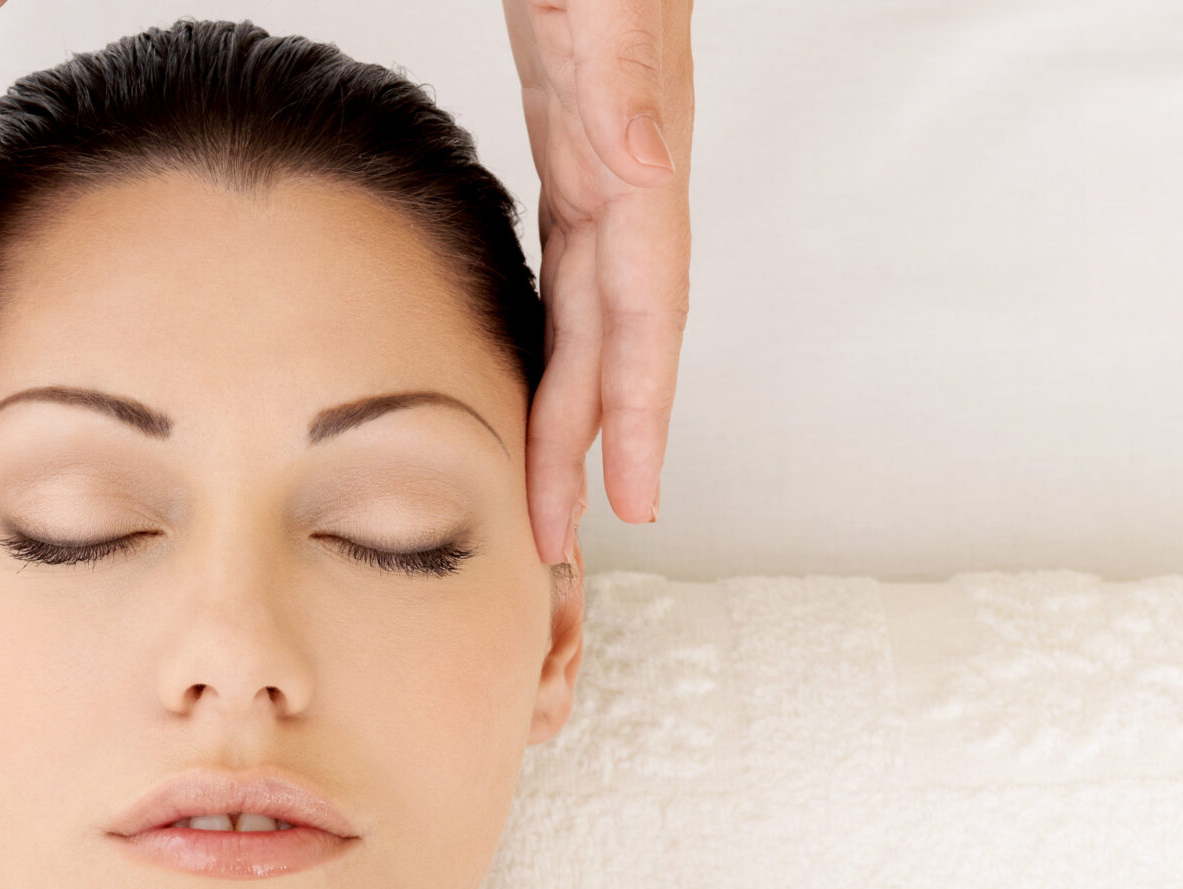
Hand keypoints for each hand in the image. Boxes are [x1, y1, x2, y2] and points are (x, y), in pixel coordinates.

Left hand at [501, 0, 694, 560]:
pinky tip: (539, 377)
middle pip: (616, 339)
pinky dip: (559, 336)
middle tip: (559, 541)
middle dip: (591, 445)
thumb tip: (632, 171)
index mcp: (638, 160)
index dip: (636, 411)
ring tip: (551, 494)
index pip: (642, 311)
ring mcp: (607, 166)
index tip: (632, 499)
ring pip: (594, 314)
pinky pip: (570, 273)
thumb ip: (619, 78)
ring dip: (574, 406)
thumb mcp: (602, 8)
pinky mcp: (573, 148)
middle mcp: (631, 176)